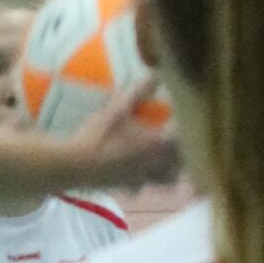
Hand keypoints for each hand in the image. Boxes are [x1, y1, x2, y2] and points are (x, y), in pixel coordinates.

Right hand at [60, 79, 181, 191]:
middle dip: (184, 153)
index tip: (185, 121)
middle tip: (179, 140)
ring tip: (165, 161)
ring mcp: (143, 179)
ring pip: (167, 180)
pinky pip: (144, 187)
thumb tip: (156, 74)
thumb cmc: (99, 135)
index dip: (188, 130)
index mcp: (158, 144)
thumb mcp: (118, 109)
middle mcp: (156, 164)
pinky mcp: (128, 188)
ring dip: (170, 171)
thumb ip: (139, 92)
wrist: (75, 165)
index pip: (185, 139)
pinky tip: (138, 174)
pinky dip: (146, 181)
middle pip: (181, 163)